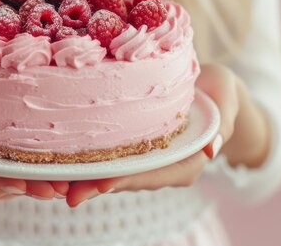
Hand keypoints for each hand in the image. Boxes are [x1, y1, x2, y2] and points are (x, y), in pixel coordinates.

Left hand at [66, 64, 243, 206]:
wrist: (212, 90)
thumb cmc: (220, 93)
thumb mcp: (226, 100)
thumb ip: (221, 125)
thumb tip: (211, 150)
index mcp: (186, 163)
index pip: (151, 174)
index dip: (124, 179)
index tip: (99, 183)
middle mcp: (162, 167)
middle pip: (125, 179)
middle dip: (94, 185)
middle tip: (64, 190)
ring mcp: (145, 159)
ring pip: (111, 171)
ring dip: (84, 176)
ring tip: (53, 180)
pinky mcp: (133, 147)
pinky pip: (107, 155)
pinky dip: (85, 158)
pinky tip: (60, 158)